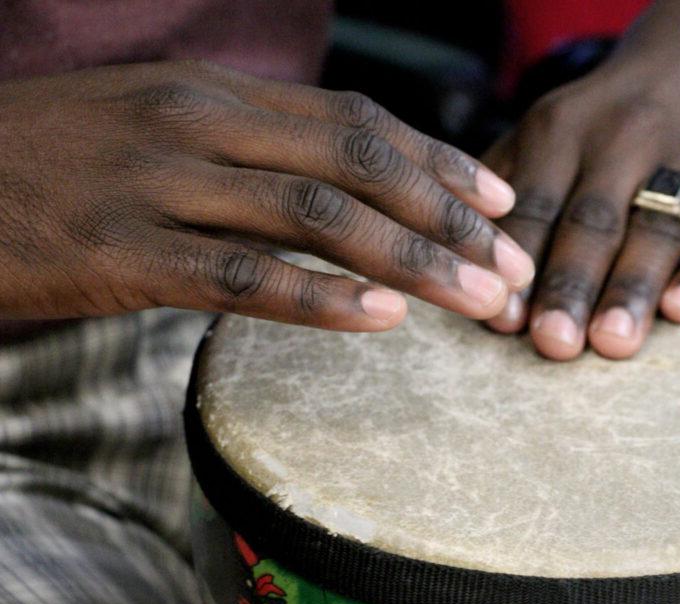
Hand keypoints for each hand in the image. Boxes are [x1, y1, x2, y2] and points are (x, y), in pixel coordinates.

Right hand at [0, 60, 533, 330]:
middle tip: (513, 267)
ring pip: (317, 215)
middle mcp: (196, 123)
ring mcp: (158, 184)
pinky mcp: (120, 253)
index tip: (498, 202)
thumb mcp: (155, 127)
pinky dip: (319, 297)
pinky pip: (240, 275)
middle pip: (357, 161)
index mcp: (212, 92)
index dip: (437, 160)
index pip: (355, 118)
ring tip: (480, 301)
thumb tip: (337, 190)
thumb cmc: (51, 162)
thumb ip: (245, 150)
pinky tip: (382, 319)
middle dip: (448, 216)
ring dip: (412, 260)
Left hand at [484, 53, 679, 359]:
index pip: (535, 205)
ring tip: (612, 342)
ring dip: (631, 287)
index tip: (503, 320)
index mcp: (563, 130)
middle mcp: (626, 138)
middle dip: (569, 285)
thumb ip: (507, 187)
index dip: (518, 263)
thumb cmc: (607, 125)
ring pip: (658, 228)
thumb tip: (461, 265)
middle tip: (553, 344)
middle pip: (593, 221)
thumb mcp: (550, 132)